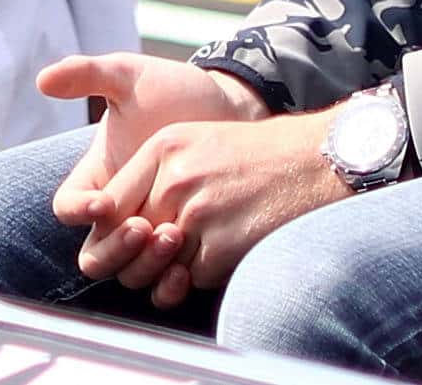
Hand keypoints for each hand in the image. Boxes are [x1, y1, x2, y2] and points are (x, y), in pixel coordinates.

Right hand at [39, 53, 266, 291]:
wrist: (233, 110)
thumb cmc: (177, 90)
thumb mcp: (132, 77)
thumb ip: (89, 74)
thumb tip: (43, 79)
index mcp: (98, 177)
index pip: (68, 206)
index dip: (77, 210)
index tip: (102, 204)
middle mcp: (118, 212)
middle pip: (93, 252)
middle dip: (112, 247)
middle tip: (143, 228)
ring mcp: (150, 233)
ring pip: (125, 272)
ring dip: (142, 264)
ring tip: (173, 236)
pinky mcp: (181, 250)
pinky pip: (162, 283)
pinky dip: (167, 285)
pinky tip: (185, 272)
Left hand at [81, 109, 347, 308]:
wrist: (315, 159)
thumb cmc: (253, 154)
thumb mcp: (192, 143)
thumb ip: (148, 177)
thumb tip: (111, 225)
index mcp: (162, 150)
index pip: (105, 210)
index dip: (113, 234)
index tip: (131, 238)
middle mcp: (174, 179)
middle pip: (128, 245)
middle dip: (142, 258)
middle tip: (167, 249)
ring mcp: (199, 213)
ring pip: (159, 267)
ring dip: (177, 267)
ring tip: (204, 243)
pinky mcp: (223, 245)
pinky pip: (194, 279)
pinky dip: (208, 272)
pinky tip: (231, 245)